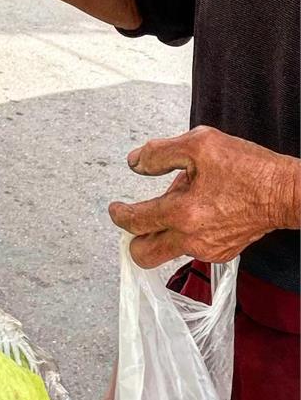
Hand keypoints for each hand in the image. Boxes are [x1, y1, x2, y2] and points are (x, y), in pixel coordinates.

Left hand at [109, 126, 300, 267]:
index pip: (135, 221)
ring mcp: (209, 250)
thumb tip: (135, 163)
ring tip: (178, 199)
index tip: (115, 208)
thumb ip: (159, 153)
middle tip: (134, 218)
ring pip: (168, 250)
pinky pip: (191, 247)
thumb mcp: (198, 144)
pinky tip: (197, 207)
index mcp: (182, 214)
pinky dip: (185, 231)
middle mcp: (193, 239)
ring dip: (162, 231)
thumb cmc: (247, 168)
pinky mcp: (224, 253)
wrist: (287, 192)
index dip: (118, 214)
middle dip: (132, 239)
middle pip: (144, 255)